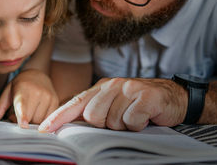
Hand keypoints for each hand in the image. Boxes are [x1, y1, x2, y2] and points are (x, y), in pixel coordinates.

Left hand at [0, 69, 58, 127]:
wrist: (37, 74)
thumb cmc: (20, 84)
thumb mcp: (8, 92)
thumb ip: (0, 107)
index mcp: (24, 89)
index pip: (24, 106)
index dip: (23, 117)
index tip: (23, 125)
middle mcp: (38, 93)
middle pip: (31, 119)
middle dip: (25, 122)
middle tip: (19, 116)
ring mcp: (49, 97)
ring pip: (41, 121)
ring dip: (33, 122)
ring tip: (29, 112)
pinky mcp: (55, 102)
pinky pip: (49, 119)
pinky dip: (42, 120)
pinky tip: (37, 112)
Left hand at [38, 77, 187, 131]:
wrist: (173, 97)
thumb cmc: (139, 104)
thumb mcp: (114, 104)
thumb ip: (94, 111)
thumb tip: (70, 125)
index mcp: (101, 88)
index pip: (75, 103)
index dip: (58, 117)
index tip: (43, 131)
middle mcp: (112, 85)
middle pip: (92, 116)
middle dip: (105, 125)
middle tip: (121, 120)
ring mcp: (128, 89)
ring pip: (112, 121)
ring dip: (123, 126)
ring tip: (134, 118)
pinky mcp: (145, 96)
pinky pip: (131, 121)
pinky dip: (138, 126)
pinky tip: (144, 118)